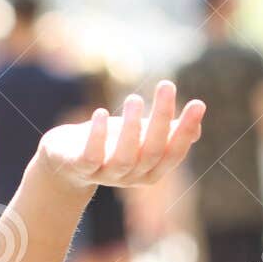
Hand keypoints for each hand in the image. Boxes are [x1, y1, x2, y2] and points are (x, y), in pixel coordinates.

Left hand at [36, 80, 205, 191]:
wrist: (64, 161)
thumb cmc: (108, 144)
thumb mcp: (139, 137)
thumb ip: (166, 134)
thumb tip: (197, 127)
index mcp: (151, 170)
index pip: (174, 152)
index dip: (186, 130)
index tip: (198, 103)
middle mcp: (132, 176)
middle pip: (152, 151)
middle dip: (162, 118)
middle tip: (166, 85)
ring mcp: (105, 175)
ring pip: (125, 157)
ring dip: (131, 127)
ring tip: (134, 98)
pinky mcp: (80, 168)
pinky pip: (91, 157)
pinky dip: (97, 136)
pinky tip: (100, 113)